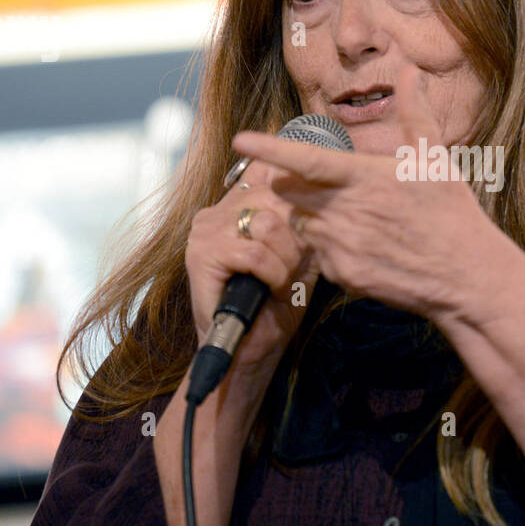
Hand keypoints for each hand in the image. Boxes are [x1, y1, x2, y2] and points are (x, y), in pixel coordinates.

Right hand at [183, 153, 321, 380]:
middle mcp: (217, 212)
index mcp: (236, 207)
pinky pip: (254, 252)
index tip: (311, 222)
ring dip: (286, 259)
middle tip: (297, 267)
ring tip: (282, 281)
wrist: (248, 352)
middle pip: (276, 197)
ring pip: (267, 224)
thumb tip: (322, 195)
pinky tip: (271, 289)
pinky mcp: (202, 255)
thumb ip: (303, 225)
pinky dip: (273, 274)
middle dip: (298, 236)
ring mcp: (206, 231)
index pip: (271, 174)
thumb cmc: (274, 306)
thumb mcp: (298, 257)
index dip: (298, 194)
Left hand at [230, 61, 500, 326]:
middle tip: (324, 184)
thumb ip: (415, 114)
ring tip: (355, 219)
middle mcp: (344, 211)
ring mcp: (340, 246)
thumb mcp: (436, 158)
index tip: (241, 139)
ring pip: (302, 224)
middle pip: (290, 191)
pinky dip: (330, 249)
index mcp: (363, 177)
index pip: (304, 159)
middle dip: (295, 183)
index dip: (269, 149)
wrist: (466, 275)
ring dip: (314, 217)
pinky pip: (318, 257)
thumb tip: (411, 72)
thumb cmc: (452, 213)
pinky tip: (363, 247)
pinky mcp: (342, 275)